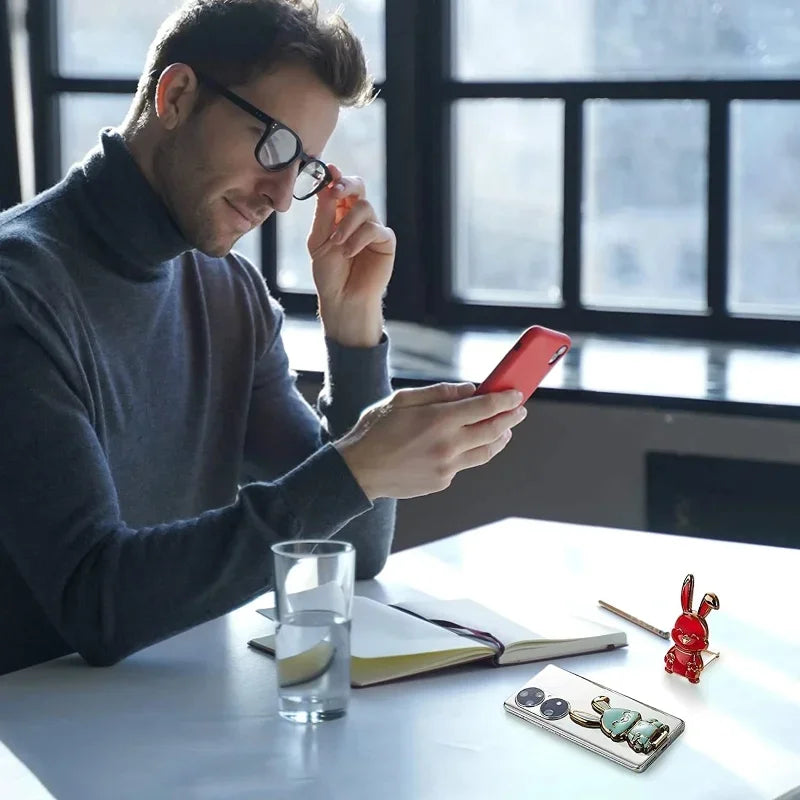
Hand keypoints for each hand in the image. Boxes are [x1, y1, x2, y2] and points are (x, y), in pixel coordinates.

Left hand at [307, 164, 394, 345]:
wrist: (342, 298)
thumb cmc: (329, 272)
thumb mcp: (318, 240)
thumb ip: (323, 214)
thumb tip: (326, 184)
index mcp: (339, 214)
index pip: (340, 187)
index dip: (335, 177)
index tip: (329, 170)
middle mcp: (358, 217)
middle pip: (359, 187)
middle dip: (346, 186)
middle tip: (334, 193)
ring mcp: (373, 228)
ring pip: (364, 207)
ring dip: (347, 224)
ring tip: (336, 243)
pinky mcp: (385, 241)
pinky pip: (374, 228)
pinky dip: (358, 238)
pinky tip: (348, 252)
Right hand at [334, 383, 527, 499]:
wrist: (358, 471)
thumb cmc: (376, 429)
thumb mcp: (402, 399)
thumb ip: (440, 392)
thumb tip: (470, 390)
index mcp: (438, 419)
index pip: (485, 407)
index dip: (505, 399)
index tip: (517, 394)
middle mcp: (448, 444)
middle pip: (493, 430)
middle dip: (511, 418)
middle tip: (519, 411)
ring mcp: (447, 467)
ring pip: (486, 452)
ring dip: (500, 439)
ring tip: (504, 430)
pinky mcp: (442, 481)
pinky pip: (464, 465)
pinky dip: (470, 452)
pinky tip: (467, 444)